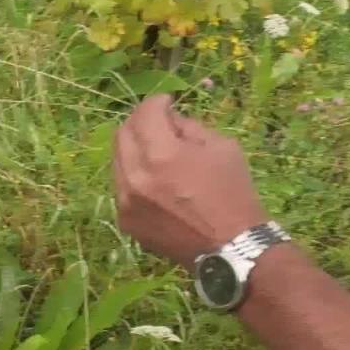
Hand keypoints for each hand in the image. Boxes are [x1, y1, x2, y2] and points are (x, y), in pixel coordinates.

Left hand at [112, 94, 269, 269]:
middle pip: (122, 133)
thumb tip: (168, 119)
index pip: (144, 113)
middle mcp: (135, 176)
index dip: (157, 102)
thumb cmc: (232, 193)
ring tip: (158, 154)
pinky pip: (122, 186)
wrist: (231, 247)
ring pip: (118, 160)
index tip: (167, 103)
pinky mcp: (125, 220)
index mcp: (161, 155)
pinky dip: (135, 176)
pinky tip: (156, 182)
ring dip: (135, 149)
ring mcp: (125, 201)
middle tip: (158, 123)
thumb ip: (188, 126)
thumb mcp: (222, 147)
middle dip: (140, 121)